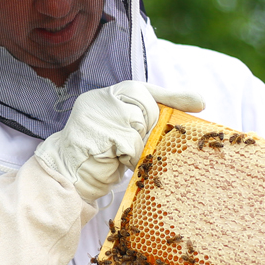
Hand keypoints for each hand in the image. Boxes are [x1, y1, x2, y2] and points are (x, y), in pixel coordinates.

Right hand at [35, 81, 203, 201]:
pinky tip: (113, 161)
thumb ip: (144, 119)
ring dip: (135, 147)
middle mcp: (100, 99)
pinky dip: (128, 158)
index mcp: (104, 95)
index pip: (142, 89)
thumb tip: (197, 103)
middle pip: (146, 106)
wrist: (64, 176)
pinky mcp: (103, 133)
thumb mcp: (120, 132)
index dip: (172, 96)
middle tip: (130, 146)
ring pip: (140, 126)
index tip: (200, 102)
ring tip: (116, 155)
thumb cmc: (96, 158)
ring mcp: (100, 114)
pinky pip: (133, 145)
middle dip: (147, 129)